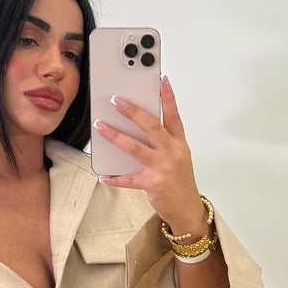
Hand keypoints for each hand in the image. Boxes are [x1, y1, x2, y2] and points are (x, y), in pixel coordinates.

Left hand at [94, 74, 205, 233]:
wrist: (186, 208)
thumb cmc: (179, 179)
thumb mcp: (177, 155)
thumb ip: (162, 140)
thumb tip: (136, 124)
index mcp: (179, 143)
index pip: (173, 115)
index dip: (168, 97)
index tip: (162, 80)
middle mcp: (172, 152)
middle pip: (152, 127)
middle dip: (134, 112)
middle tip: (118, 100)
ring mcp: (163, 168)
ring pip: (136, 148)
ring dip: (116, 136)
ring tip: (101, 126)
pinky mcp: (153, 184)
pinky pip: (129, 179)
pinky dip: (115, 178)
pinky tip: (103, 175)